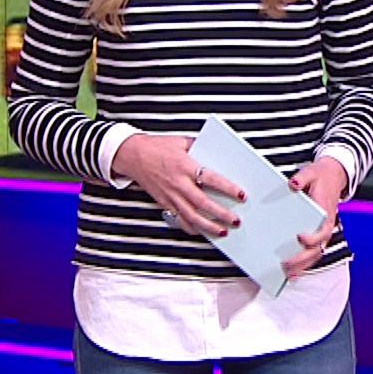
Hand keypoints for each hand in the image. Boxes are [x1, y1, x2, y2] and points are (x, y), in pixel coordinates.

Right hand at [110, 134, 244, 237]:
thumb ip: (200, 148)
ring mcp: (170, 195)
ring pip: (192, 216)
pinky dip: (191, 228)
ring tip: (223, 231)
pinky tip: (201, 231)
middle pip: (203, 203)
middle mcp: (178, 183)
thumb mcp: (181, 142)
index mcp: (184, 166)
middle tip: (235, 220)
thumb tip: (218, 153)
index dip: (227, 188)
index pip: (211, 179)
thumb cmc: (156, 147)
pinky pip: (179, 219)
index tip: (241, 195)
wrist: (132, 155)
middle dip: (221, 214)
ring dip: (209, 226)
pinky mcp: (164, 203)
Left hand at [283, 157, 347, 279]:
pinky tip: (291, 273)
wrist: (333, 177)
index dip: (312, 237)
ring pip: (315, 255)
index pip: (322, 231)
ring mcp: (322, 233)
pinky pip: (312, 253)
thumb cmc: (320, 177)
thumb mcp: (310, 172)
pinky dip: (303, 264)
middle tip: (285, 265)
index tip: (299, 238)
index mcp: (326, 213)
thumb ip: (302, 178)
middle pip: (317, 249)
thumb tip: (293, 184)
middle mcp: (326, 227)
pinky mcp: (317, 235)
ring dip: (302, 266)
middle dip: (302, 259)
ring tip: (287, 275)